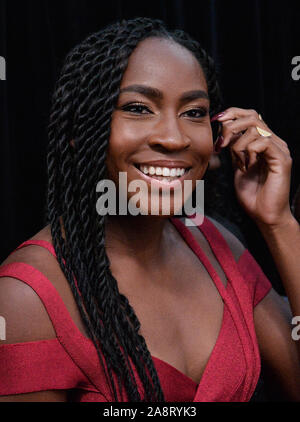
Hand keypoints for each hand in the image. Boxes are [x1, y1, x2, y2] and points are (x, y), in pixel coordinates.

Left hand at [212, 107, 292, 226]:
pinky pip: (263, 142)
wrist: (264, 215)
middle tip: (221, 144)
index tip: (216, 121)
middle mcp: (273, 142)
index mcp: (263, 142)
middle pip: (252, 116)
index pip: (249, 115)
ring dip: (239, 145)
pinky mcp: (282, 159)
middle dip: (231, 126)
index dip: (232, 114)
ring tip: (238, 163)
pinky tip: (247, 166)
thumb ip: (234, 149)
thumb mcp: (237, 166)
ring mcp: (279, 149)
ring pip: (256, 128)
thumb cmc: (252, 194)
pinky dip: (249, 152)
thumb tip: (223, 133)